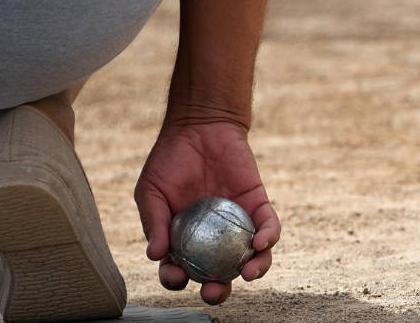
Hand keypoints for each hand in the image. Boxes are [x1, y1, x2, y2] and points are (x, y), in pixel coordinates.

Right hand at [134, 120, 279, 303]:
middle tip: (215, 291)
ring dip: (253, 271)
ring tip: (247, 274)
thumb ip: (154, 222)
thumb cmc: (170, 160)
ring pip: (250, 258)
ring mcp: (237, 225)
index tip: (177, 277)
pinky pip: (268, 228)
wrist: (199, 127)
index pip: (181, 270)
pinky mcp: (258, 207)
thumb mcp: (151, 191)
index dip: (178, 281)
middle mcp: (212, 239)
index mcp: (183, 241)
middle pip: (219, 274)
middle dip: (219, 291)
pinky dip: (268, 238)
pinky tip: (260, 244)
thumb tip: (155, 256)